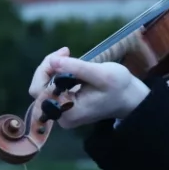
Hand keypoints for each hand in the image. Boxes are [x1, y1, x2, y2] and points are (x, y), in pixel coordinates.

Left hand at [29, 48, 149, 127]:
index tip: (63, 53)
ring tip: (68, 54)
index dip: (46, 69)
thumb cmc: (119, 87)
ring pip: (43, 87)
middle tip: (65, 52)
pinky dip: (56, 72)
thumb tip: (52, 61)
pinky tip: (68, 63)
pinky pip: (51, 88)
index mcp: (68, 113)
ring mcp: (62, 113)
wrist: (129, 97)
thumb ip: (76, 68)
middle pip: (39, 89)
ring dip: (52, 68)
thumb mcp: (101, 74)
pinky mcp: (64, 106)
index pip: (40, 90)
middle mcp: (61, 117)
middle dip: (48, 67)